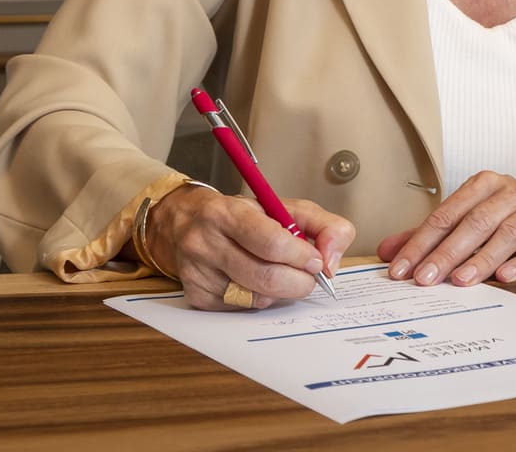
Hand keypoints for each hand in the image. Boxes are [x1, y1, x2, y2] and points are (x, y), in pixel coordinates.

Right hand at [144, 186, 355, 311]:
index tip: (315, 261)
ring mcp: (198, 273)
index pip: (272, 243)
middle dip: (299, 282)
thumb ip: (322, 225)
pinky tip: (255, 282)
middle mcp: (206, 243)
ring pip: (257, 298)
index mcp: (228, 213)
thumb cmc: (241, 215)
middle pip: (266, 278)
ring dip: (280, 292)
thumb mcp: (283, 206)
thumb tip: (330, 261)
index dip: (301, 257)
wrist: (186, 222)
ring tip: (279, 273)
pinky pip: (243, 310)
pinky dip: (260, 300)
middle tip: (307, 277)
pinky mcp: (197, 297)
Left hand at [376, 171, 515, 287]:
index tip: (401, 268)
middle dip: (447, 252)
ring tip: (461, 280)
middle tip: (425, 279)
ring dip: (482, 258)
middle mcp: (510, 192)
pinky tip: (505, 278)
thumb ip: (431, 232)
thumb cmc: (510, 210)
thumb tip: (388, 250)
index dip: (421, 242)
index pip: (445, 214)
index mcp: (483, 184)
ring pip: (507, 233)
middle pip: (474, 223)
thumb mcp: (471, 211)